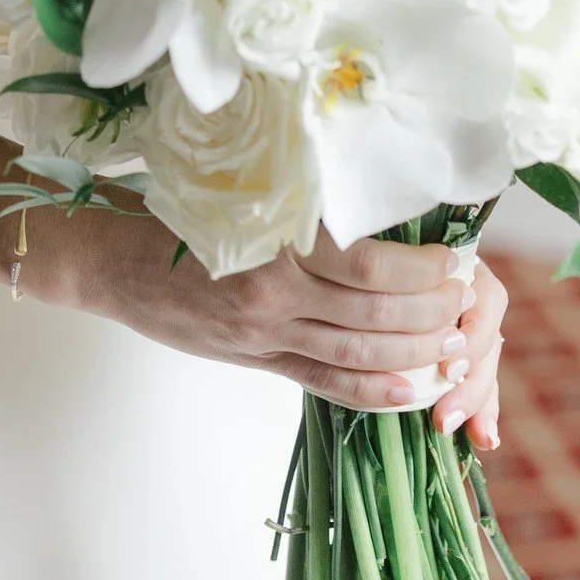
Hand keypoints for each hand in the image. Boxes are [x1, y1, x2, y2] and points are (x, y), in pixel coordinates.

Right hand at [62, 217, 506, 430]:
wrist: (110, 259)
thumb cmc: (174, 208)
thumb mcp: (237, 188)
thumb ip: (301, 204)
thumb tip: (383, 198)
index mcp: (269, 240)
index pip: (366, 265)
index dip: (421, 269)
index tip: (457, 256)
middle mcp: (269, 293)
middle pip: (373, 314)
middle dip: (432, 313)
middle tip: (469, 302)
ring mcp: (262, 334)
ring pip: (357, 352)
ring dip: (415, 353)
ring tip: (457, 346)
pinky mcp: (256, 359)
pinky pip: (327, 383)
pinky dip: (375, 390)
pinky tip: (412, 389)